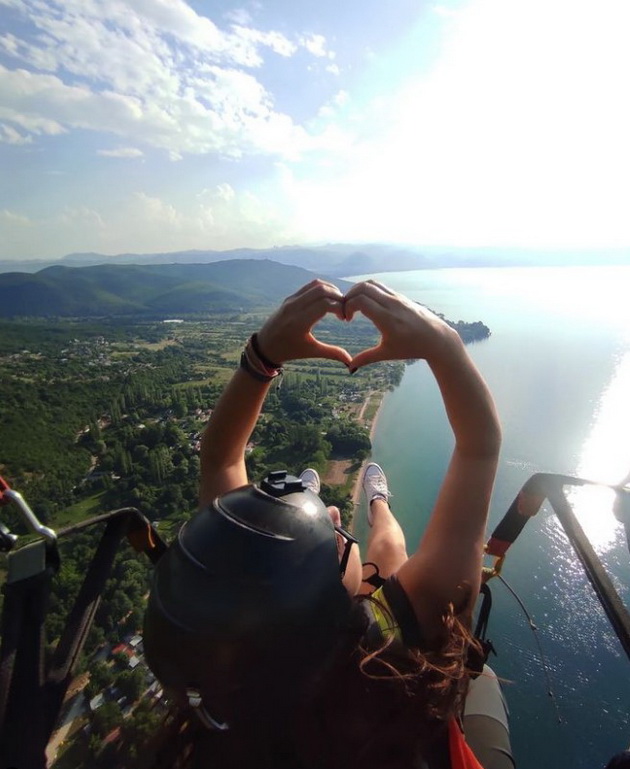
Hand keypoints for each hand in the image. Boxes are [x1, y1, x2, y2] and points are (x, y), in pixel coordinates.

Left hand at [256, 280, 352, 365]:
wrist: (265, 346)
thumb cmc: (289, 350)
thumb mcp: (311, 352)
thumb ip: (332, 353)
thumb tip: (351, 363)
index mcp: (300, 322)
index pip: (325, 304)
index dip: (340, 308)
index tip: (345, 319)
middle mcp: (294, 307)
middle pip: (322, 290)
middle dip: (338, 297)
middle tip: (345, 308)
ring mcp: (291, 300)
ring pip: (316, 285)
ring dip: (331, 290)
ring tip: (339, 303)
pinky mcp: (290, 297)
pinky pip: (309, 286)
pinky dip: (322, 289)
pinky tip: (329, 300)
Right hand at [343, 280, 458, 369]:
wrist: (436, 338)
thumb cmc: (411, 347)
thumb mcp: (387, 353)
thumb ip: (366, 358)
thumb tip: (350, 368)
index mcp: (386, 318)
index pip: (360, 301)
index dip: (347, 307)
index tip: (347, 319)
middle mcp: (391, 304)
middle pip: (363, 287)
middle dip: (349, 296)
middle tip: (347, 309)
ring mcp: (397, 297)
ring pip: (372, 283)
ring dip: (359, 290)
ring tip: (355, 304)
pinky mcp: (401, 296)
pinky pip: (380, 287)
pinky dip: (369, 290)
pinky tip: (368, 304)